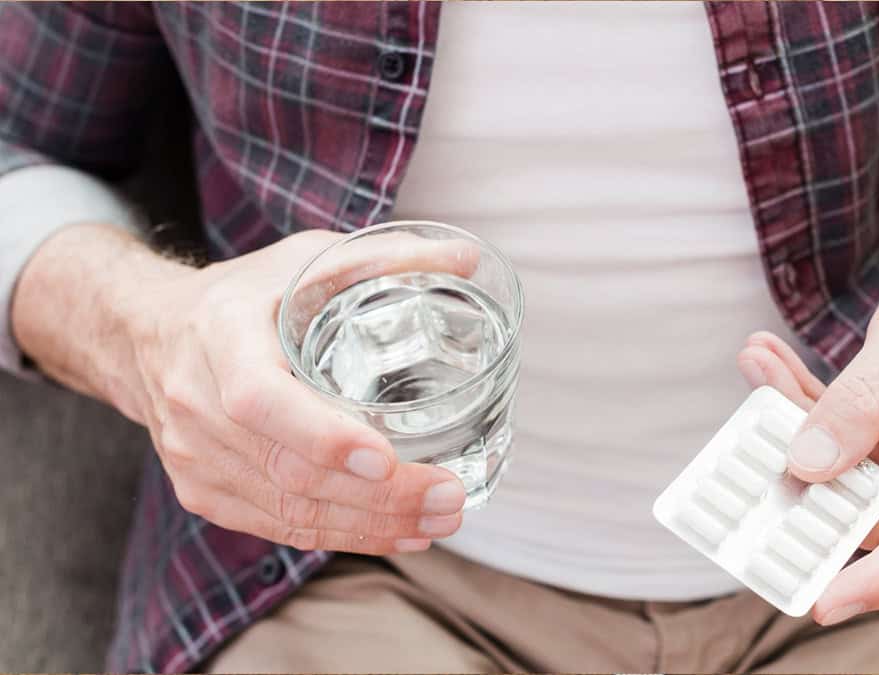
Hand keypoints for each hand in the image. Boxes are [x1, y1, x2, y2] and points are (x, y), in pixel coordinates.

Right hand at [19, 226, 479, 554]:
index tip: (386, 457)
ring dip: (371, 525)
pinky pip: (278, 527)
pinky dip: (342, 536)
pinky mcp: (203, 492)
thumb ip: (385, 257)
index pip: (261, 400)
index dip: (323, 435)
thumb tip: (468, 258)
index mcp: (219, 338)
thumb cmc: (243, 296)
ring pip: (288, 511)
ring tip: (440, 520)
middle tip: (448, 496)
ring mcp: (194, 458)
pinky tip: (397, 533)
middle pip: (289, 470)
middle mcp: (197, 404)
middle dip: (378, 494)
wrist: (150, 336)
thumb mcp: (304, 258)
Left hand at [736, 172, 878, 624]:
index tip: (827, 601)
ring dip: (794, 418)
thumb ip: (861, 404)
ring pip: (843, 469)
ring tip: (760, 365)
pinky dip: (799, 398)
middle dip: (812, 475)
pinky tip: (766, 360)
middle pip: (878, 507)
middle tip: (754, 442)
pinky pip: (836, 432)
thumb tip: (806, 467)